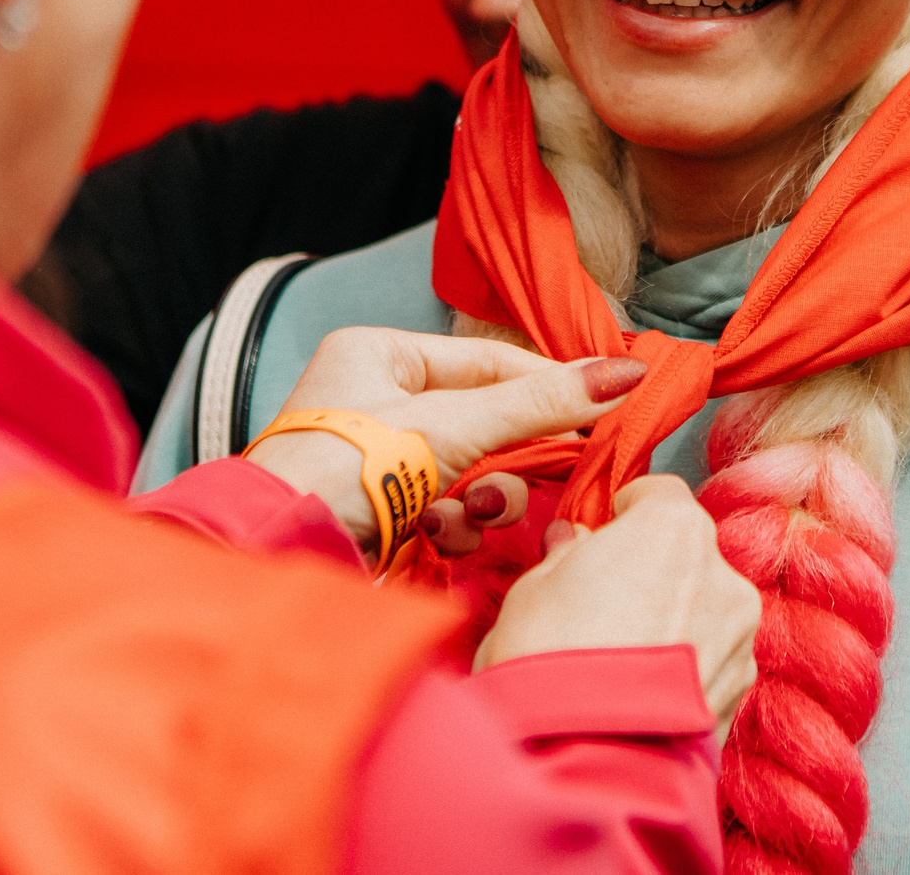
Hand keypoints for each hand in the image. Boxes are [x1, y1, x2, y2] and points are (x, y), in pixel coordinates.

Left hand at [243, 326, 642, 555]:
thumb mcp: (456, 427)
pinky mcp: (379, 512)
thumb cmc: (350, 470)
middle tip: (557, 469)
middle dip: (510, 456)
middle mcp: (373, 401)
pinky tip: (438, 537)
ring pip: (468, 469)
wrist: (284, 553)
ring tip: (473, 514)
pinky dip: (451, 525)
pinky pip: (442, 508)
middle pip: (482, 420)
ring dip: (483, 498)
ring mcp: (374, 460)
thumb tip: (625, 375)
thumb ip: (542, 405)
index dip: (545, 386)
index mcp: (376, 356)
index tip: (601, 406)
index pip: (487, 361)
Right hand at [475, 474, 761, 733]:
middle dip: (651, 571)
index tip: (599, 536)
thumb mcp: (534, 589)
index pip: (658, 493)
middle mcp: (722, 572)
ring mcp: (740, 635)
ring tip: (618, 662)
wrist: (583, 763)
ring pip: (704, 609)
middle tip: (600, 606)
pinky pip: (711, 660)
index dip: (624, 513)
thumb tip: (575, 543)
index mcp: (673, 528)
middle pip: (687, 553)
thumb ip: (566, 555)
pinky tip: (639, 694)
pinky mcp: (742, 692)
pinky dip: (683, 669)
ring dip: (673, 621)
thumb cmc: (548, 662)